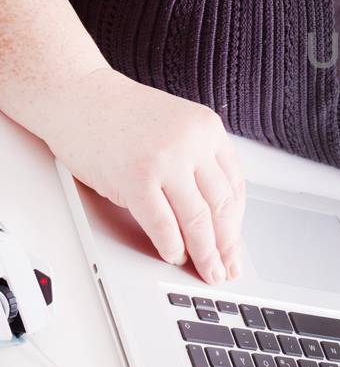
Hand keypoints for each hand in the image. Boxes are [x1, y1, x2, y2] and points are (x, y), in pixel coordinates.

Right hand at [41, 66, 245, 283]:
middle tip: (228, 268)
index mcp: (207, 129)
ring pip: (197, 219)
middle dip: (227, 245)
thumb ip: (196, 159)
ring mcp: (165, 161)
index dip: (237, 222)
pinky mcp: (136, 179)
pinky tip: (174, 255)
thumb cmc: (120, 114)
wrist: (77, 95)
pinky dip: (172, 246)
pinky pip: (163, 224)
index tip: (235, 244)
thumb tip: (212, 211)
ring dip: (205, 253)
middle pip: (221, 206)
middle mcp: (192, 143)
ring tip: (207, 271)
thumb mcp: (175, 125)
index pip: (235, 185)